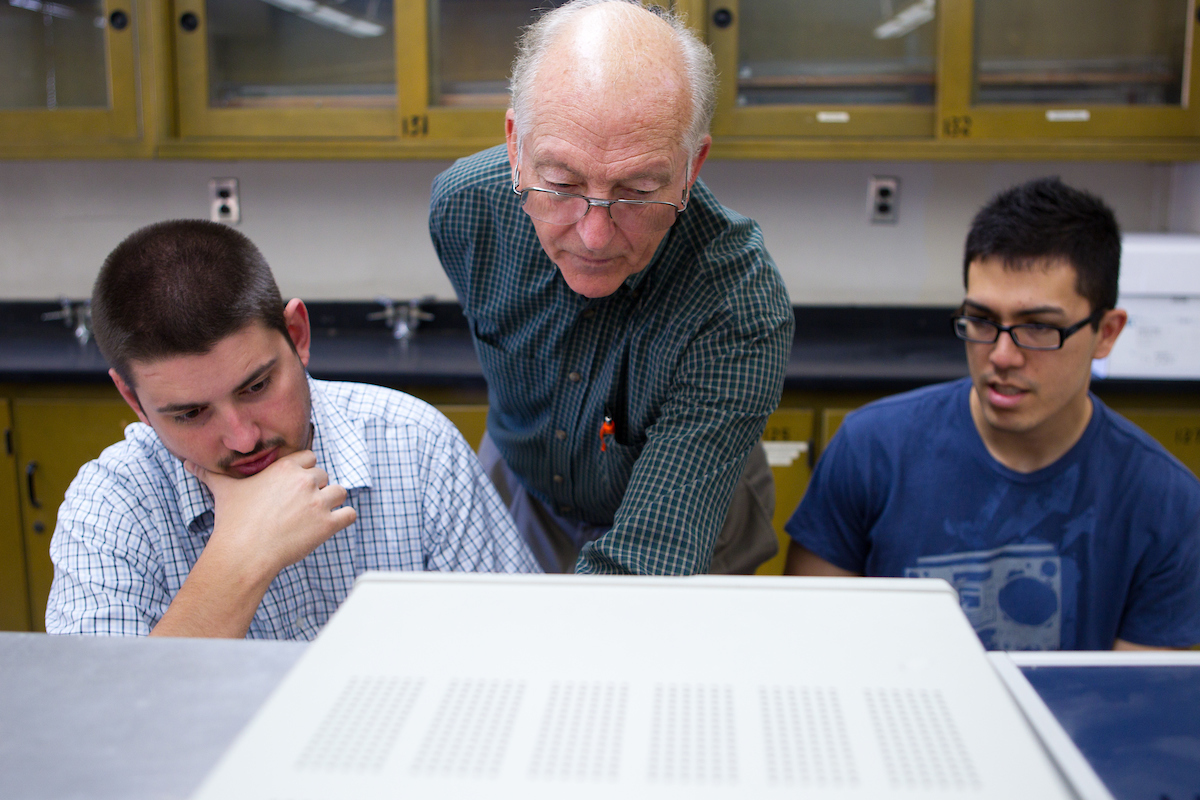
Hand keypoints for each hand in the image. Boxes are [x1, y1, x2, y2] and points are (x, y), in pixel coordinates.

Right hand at [185, 450, 356, 582]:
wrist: (244, 553)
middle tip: (301, 505)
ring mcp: (318, 502)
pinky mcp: (328, 524)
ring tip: (317, 515)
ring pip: (340, 492)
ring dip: (332, 501)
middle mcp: (304, 480)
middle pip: (324, 475)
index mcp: (284, 468)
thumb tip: (188, 463)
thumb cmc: (234, 522)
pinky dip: (345, 519)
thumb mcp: (224, 491)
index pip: (309, 457)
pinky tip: (333, 524)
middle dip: (316, 488)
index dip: (304, 471)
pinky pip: (350, 514)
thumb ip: (210, 474)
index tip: (295, 485)